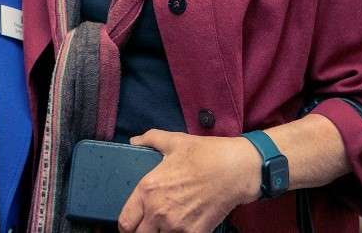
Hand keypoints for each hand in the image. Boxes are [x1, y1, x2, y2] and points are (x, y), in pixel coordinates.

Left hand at [118, 130, 259, 232]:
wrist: (236, 169)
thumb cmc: (204, 153)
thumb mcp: (173, 141)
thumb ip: (149, 139)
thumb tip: (134, 141)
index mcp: (148, 189)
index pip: (125, 222)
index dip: (127, 224)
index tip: (134, 222)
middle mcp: (159, 211)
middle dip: (142, 231)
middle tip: (150, 225)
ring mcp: (177, 226)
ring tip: (166, 225)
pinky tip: (184, 227)